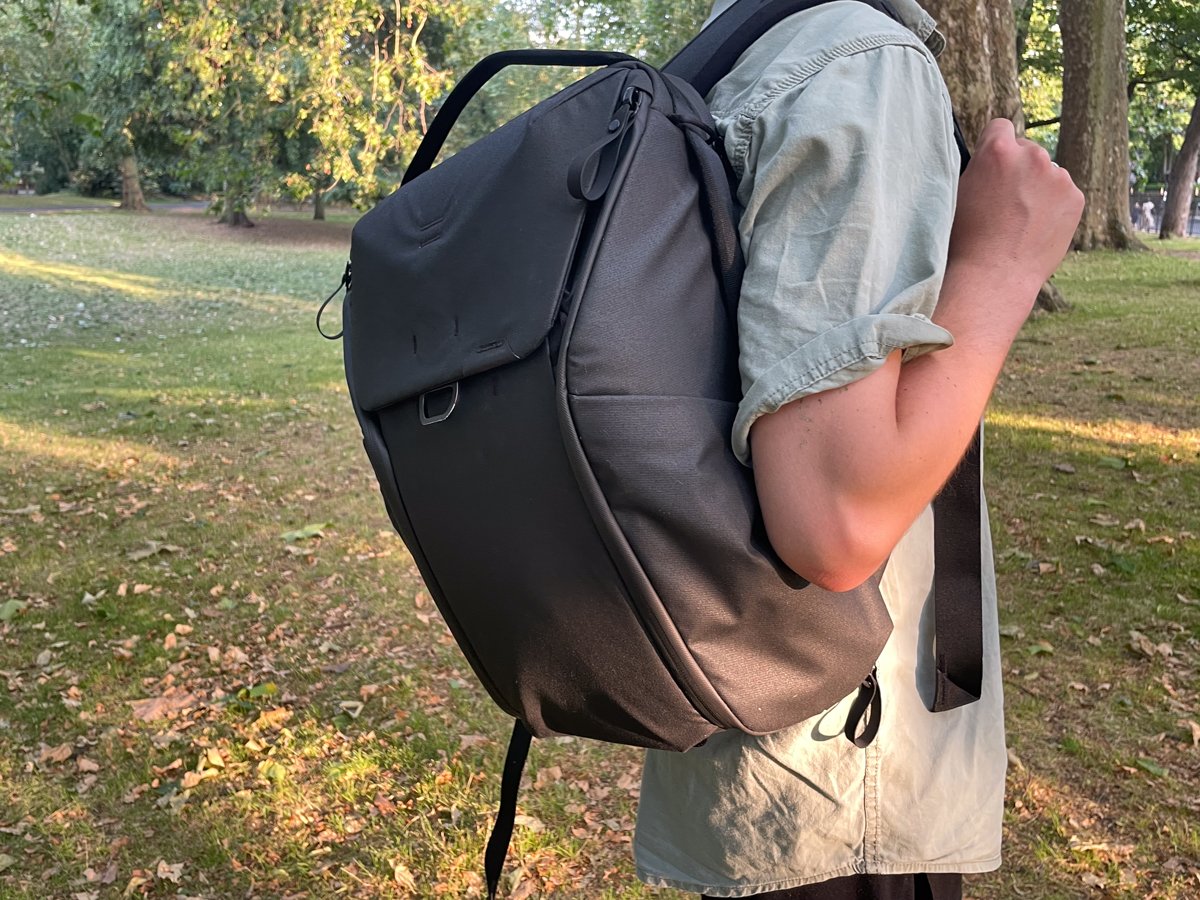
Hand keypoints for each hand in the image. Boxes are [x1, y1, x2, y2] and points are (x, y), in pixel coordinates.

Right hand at [948, 119, 1083, 301]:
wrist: (994, 275)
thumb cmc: (967, 239)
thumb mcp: (960, 193)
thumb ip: (980, 168)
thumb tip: (992, 160)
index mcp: (998, 151)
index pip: (1000, 127)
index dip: (994, 147)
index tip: (992, 166)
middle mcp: (1032, 156)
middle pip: (1026, 150)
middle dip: (1018, 169)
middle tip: (1004, 202)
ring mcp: (1058, 176)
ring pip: (1047, 173)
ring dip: (1037, 188)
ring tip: (1020, 221)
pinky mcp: (1075, 197)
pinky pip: (1062, 193)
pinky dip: (1053, 206)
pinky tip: (1036, 228)